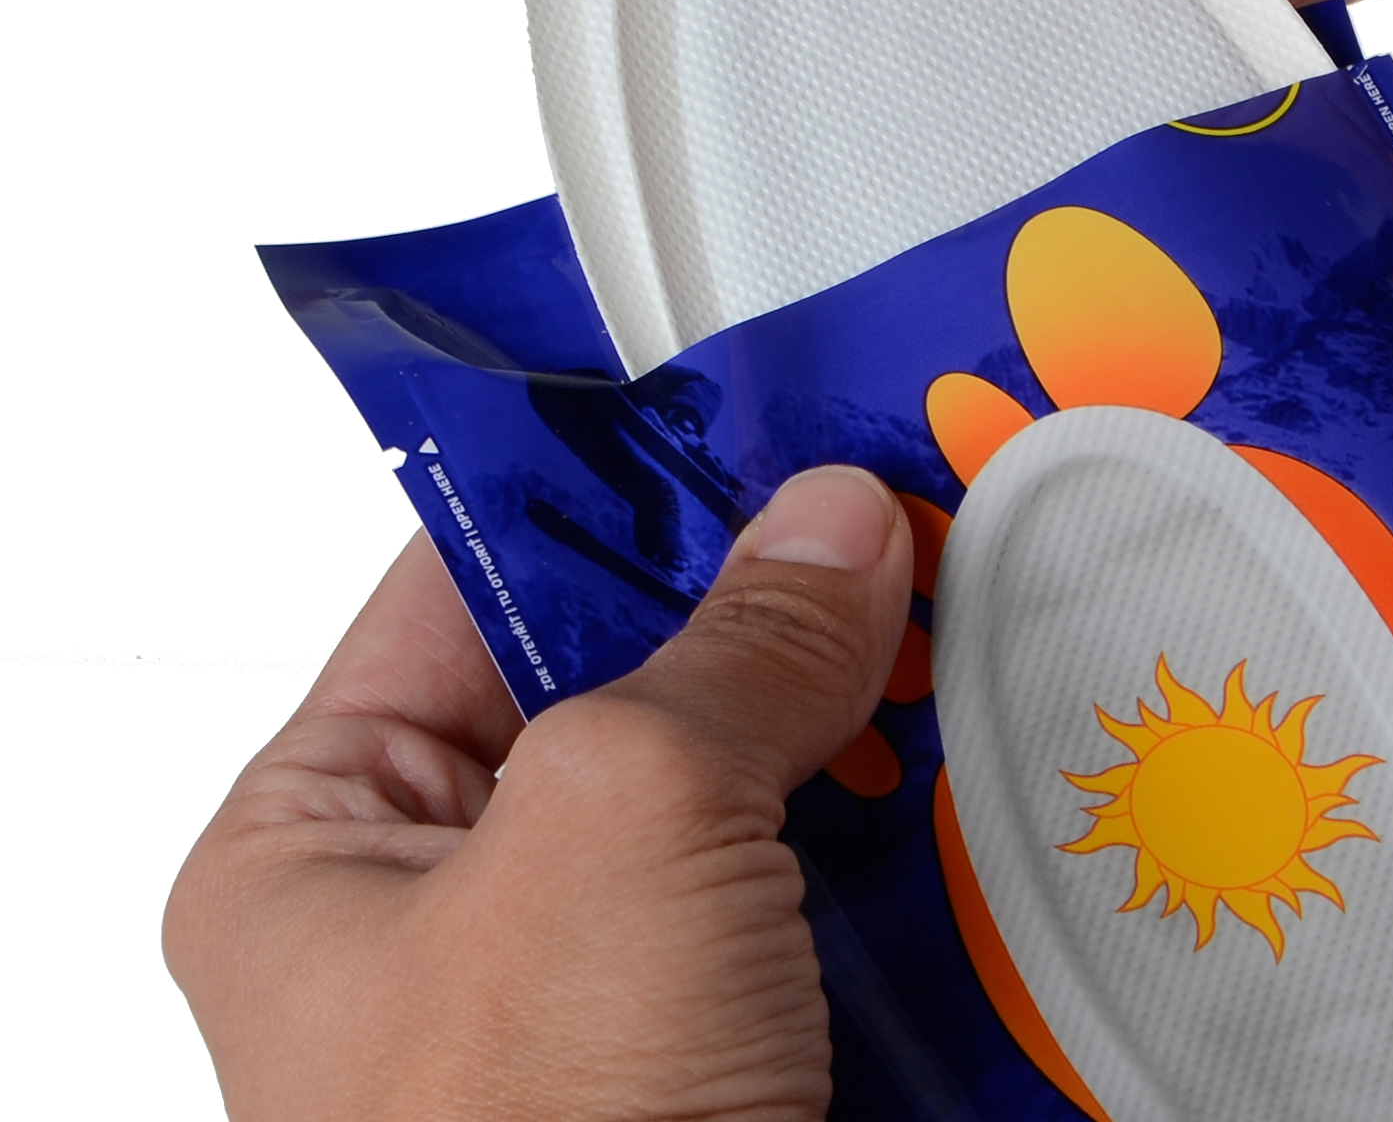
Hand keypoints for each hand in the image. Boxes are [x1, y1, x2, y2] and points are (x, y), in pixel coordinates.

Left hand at [165, 469, 912, 1121]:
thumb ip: (734, 650)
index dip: (613, 486)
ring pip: (745, 791)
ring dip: (854, 726)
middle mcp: (458, 911)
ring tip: (967, 615)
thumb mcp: (623, 825)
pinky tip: (987, 768)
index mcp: (332, 840)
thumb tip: (834, 523)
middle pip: (630, 680)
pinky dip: (902, 845)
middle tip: (895, 506)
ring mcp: (603, 993)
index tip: (752, 410)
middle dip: (768, 609)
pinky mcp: (725, 1061)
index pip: (469, 580)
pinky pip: (817, 903)